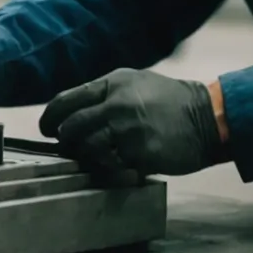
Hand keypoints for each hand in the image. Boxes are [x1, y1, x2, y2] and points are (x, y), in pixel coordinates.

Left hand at [38, 68, 226, 175]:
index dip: (50, 117)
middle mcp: (116, 104)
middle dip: (64, 140)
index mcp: (112, 84)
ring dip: (84, 156)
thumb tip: (73, 112)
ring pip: (87, 148)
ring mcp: (127, 129)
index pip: (66, 100)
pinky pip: (110, 165)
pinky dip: (106, 168)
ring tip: (91, 158)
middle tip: (67, 148)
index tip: (46, 128)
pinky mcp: (139, 153)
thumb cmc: (170, 102)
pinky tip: (113, 166)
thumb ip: (104, 95)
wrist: (207, 118)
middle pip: (71, 126)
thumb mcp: (135, 84)